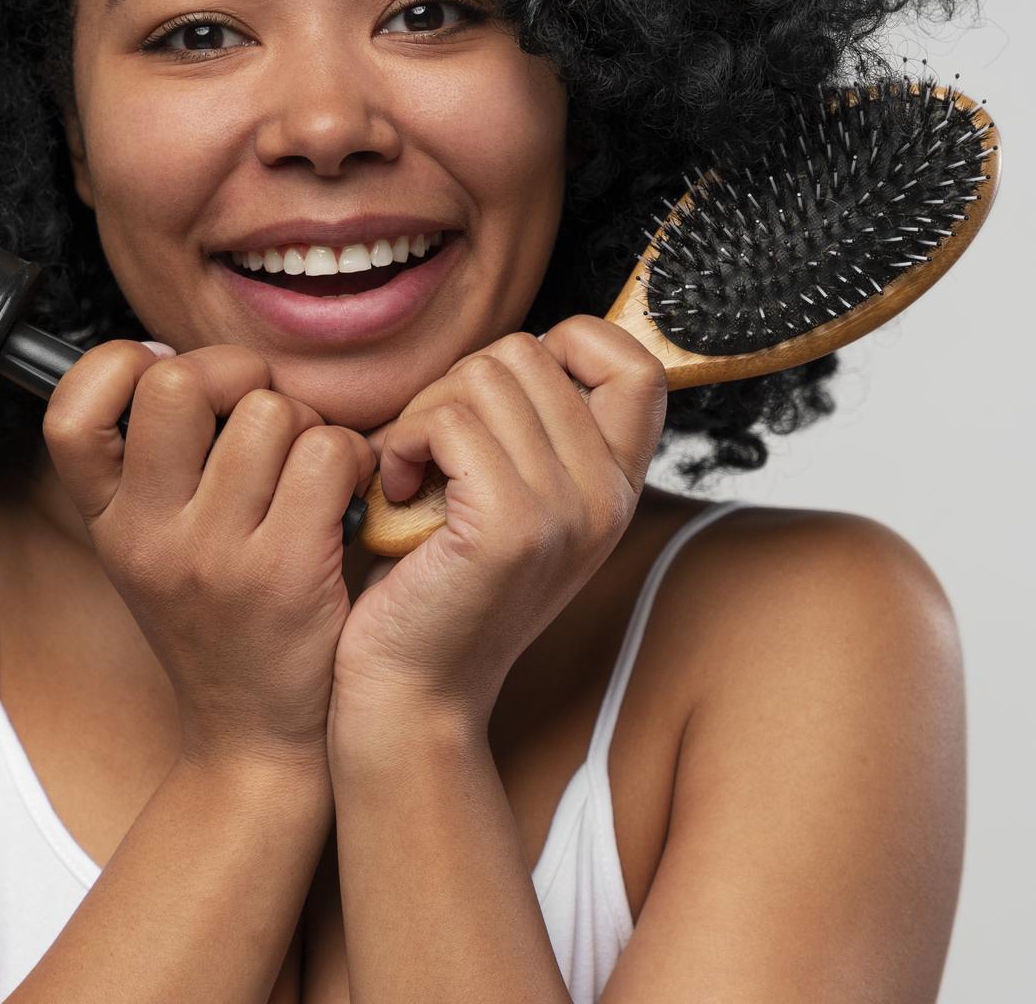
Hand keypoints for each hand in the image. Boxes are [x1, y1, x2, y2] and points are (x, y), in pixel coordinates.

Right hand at [41, 341, 373, 772]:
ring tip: (311, 467)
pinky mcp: (289, 572)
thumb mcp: (150, 549)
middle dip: (237, 374)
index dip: (118, 366)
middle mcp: (149, 536)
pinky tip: (349, 490)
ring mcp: (216, 556)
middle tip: (263, 413)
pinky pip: (328, 452)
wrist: (256, 739)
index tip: (168, 378)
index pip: (69, 411)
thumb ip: (151, 464)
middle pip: (178, 382)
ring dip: (307, 422)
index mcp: (109, 523)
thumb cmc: (220, 622)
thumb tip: (169, 356)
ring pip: (270, 410)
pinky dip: (352, 456)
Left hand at [330, 317, 669, 724]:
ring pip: (483, 377)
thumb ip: (542, 434)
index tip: (506, 387)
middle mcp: (606, 496)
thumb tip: (531, 346)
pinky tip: (399, 490)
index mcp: (617, 487)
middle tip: (432, 450)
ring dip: (425, 413)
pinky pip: (449, 420)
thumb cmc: (444, 587)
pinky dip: (405, 442)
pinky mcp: (509, 527)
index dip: (571, 342)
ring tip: (415, 473)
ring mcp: (564, 511)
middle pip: (530, 353)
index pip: (636, 365)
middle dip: (460, 384)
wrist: (413, 694)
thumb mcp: (518, 505)